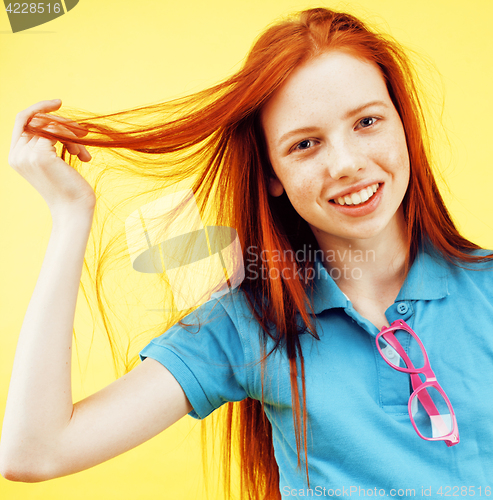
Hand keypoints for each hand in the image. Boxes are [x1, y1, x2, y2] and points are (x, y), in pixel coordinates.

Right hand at [8, 99, 95, 213]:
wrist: (75, 209)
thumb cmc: (71, 188)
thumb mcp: (57, 162)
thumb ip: (50, 143)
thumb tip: (62, 121)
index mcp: (16, 156)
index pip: (22, 120)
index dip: (39, 108)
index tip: (59, 103)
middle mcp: (16, 154)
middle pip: (39, 120)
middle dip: (65, 125)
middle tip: (84, 134)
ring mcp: (26, 155)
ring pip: (51, 126)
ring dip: (73, 137)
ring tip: (84, 153)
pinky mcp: (40, 156)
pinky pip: (57, 132)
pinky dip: (73, 141)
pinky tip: (83, 157)